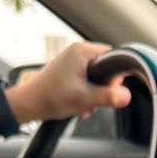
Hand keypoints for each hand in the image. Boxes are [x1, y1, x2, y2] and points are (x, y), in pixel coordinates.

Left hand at [5, 42, 131, 124]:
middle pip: (105, 69)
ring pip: (95, 77)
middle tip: (92, 103)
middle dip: (102, 90)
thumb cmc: (51, 98)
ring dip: (93, 95)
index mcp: (82, 51)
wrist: (29, 104)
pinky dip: (85, 94)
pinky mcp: (68, 70)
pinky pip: (86, 80)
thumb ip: (107, 97)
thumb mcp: (84, 99)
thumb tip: (127, 96)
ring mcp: (72, 60)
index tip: (106, 93)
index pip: (112, 58)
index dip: (114, 78)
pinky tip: (78, 105)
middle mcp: (77, 51)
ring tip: (83, 106)